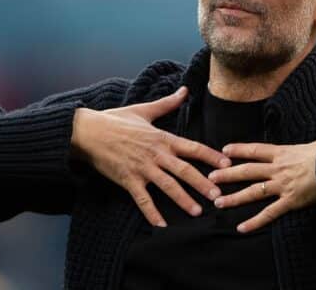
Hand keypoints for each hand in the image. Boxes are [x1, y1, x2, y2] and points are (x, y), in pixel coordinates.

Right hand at [71, 86, 231, 226]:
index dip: (211, 156)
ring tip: (196, 211)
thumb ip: (167, 103)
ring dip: (183, 199)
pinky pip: (142, 199)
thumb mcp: (144, 110)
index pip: (192, 147)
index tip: (227, 164)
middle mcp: (155, 154)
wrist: (88, 131)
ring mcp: (142, 168)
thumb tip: (184, 90)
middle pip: (184, 170)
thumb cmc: (115, 120)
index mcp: (162, 138)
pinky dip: (151, 213)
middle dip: (203, 183)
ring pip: (167, 186)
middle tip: (218, 195)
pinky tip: (161, 225)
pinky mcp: (128, 180)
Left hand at [207, 102, 315, 232]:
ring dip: (233, 198)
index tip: (224, 150)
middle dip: (227, 173)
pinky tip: (241, 228)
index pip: (256, 150)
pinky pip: (269, 213)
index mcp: (285, 153)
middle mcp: (278, 168)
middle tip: (210, 177)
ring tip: (217, 202)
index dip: (240, 149)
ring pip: (252, 192)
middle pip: (247, 170)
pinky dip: (255, 222)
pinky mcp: (290, 201)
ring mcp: (282, 185)